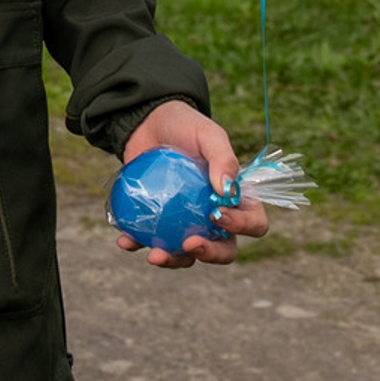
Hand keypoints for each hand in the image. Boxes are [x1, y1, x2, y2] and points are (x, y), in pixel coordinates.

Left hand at [118, 99, 269, 269]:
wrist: (148, 121)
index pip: (253, 223)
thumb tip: (227, 192)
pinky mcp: (159, 221)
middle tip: (189, 244)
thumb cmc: (186, 126)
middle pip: (224, 250)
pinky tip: (126, 241)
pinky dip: (138, 243)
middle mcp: (215, 218)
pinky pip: (151, 240)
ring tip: (154, 254)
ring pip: (187, 254)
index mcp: (237, 200)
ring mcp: (187, 223)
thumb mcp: (207, 134)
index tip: (218, 215)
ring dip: (173, 260)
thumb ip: (222, 158)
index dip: (242, 227)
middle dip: (210, 254)